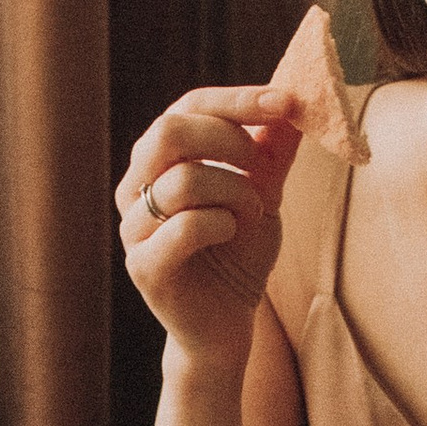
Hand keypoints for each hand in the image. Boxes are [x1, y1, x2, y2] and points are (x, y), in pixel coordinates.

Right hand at [117, 87, 301, 375]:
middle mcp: (135, 188)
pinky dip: (221, 224)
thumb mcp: (263, 194)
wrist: (227, 325)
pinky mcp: (143, 266)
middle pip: (169, 130)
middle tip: (262, 166)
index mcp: (159, 161)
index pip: (189, 106)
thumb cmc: (238, 255)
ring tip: (250, 216)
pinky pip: (186, 225)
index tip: (287, 101)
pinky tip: (229, 237)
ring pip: (183, 179)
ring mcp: (133, 227)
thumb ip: (271, 152)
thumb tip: (293, 101)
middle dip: (229, 140)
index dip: (238, 100)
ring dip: (235, 192)